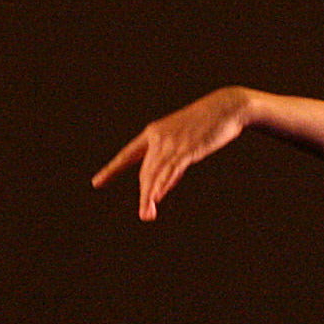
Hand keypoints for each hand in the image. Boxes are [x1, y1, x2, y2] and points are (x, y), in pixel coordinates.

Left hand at [91, 87, 249, 220]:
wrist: (226, 107)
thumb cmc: (207, 124)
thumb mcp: (185, 140)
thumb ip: (172, 161)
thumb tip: (163, 185)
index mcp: (153, 133)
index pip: (128, 155)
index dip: (112, 170)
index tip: (97, 182)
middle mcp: (158, 137)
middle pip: (146, 171)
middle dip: (144, 195)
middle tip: (144, 216)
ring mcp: (173, 143)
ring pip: (156, 173)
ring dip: (151, 196)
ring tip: (147, 215)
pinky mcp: (188, 148)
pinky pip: (172, 169)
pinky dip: (164, 184)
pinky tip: (157, 196)